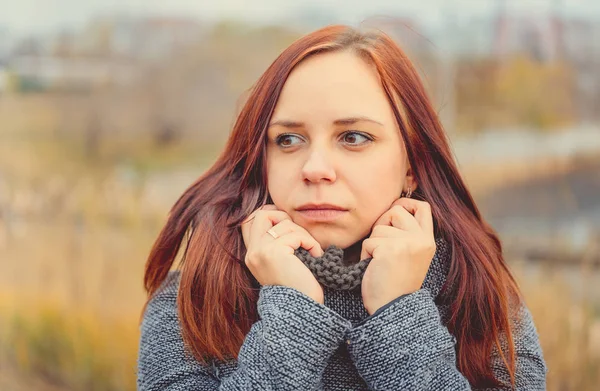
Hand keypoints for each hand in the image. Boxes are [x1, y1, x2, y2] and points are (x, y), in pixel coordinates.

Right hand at [241, 204, 325, 303]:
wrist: (302, 310)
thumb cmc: (299, 287)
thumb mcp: (282, 262)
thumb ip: (276, 242)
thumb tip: (283, 217)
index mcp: (252, 256)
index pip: (248, 221)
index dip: (268, 215)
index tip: (287, 224)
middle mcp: (252, 253)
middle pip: (261, 214)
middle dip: (283, 217)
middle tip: (298, 234)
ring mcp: (261, 252)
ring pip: (284, 223)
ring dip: (303, 234)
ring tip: (311, 251)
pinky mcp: (274, 253)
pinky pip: (296, 235)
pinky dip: (310, 242)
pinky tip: (315, 256)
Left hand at [360, 198, 436, 314]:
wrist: (392, 309)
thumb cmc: (395, 283)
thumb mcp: (410, 255)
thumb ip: (407, 234)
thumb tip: (392, 209)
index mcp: (428, 241)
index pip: (423, 207)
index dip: (406, 203)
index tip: (395, 211)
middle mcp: (421, 240)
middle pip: (396, 210)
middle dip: (382, 223)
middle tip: (381, 244)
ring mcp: (406, 244)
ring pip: (379, 227)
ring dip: (372, 244)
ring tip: (380, 263)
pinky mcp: (389, 249)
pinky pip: (368, 242)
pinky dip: (365, 255)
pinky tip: (373, 268)